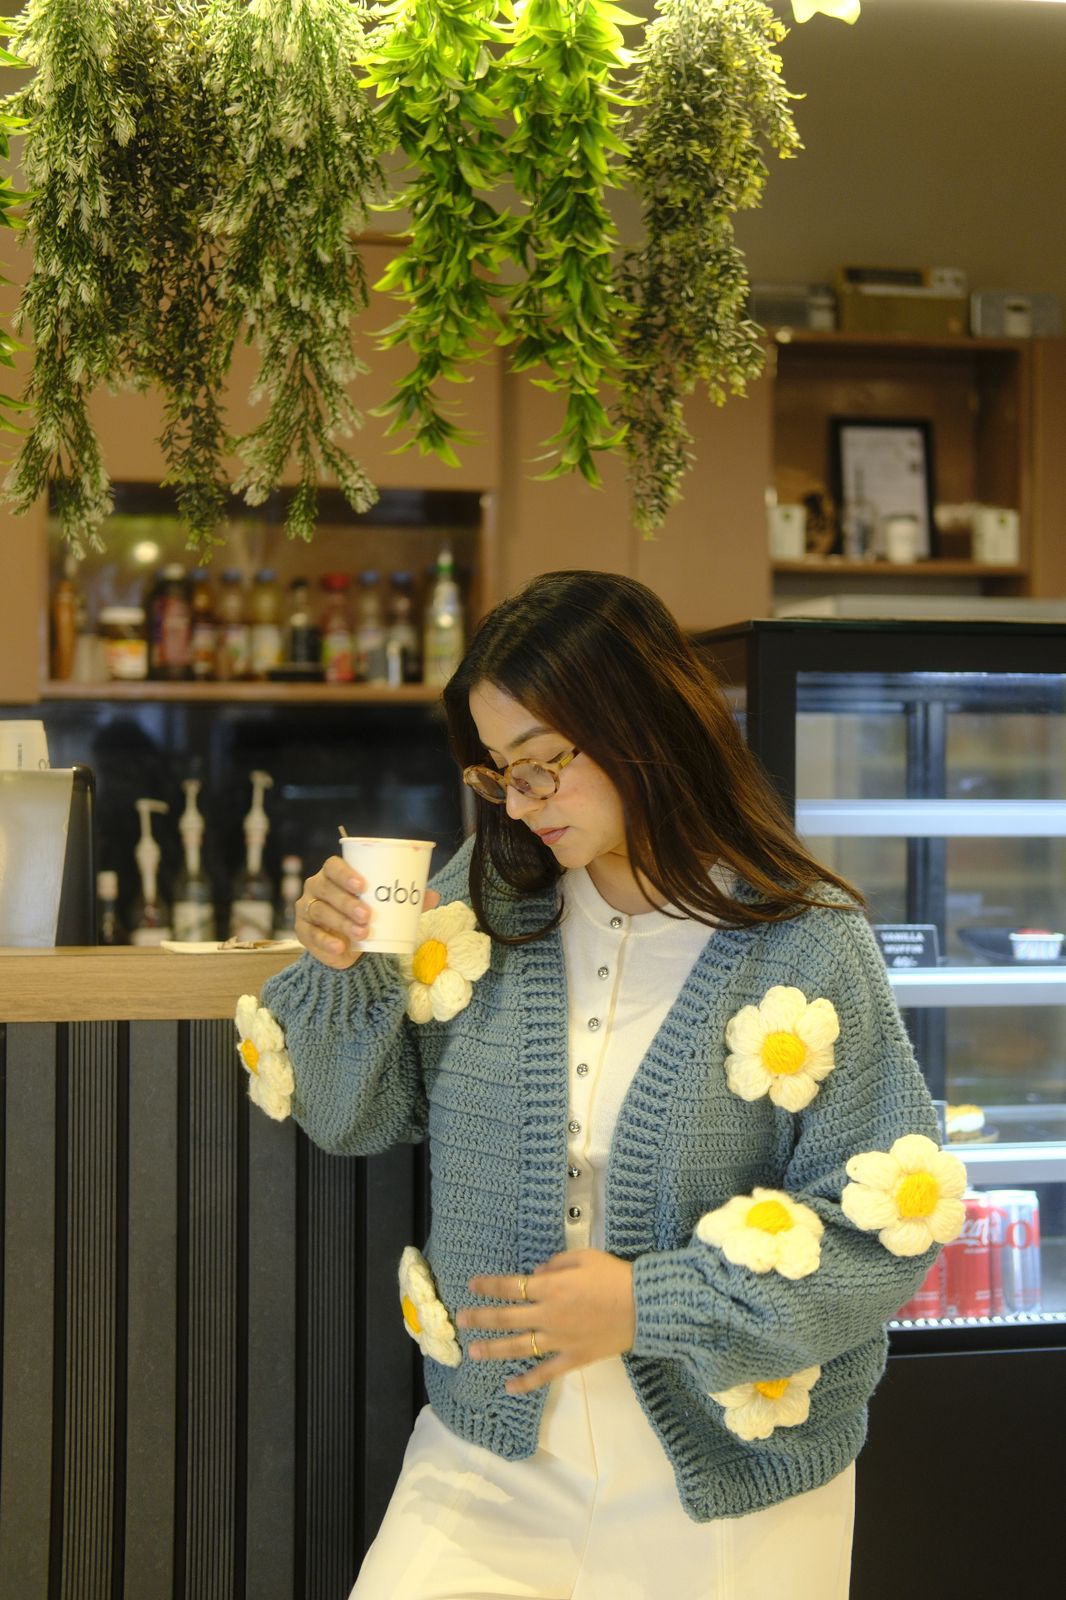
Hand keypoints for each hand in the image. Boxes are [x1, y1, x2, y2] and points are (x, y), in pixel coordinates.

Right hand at [296, 855, 439, 968]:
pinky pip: (311, 935)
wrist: (346, 944)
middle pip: (326, 888)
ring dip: (341, 922)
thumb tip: (434, 895)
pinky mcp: (303, 931)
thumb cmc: (365, 915)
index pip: (333, 865)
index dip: (345, 872)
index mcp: (334, 874)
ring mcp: (307, 908)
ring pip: (319, 911)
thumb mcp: (385, 907)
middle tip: (367, 915)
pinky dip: (326, 942)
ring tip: (362, 933)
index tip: (362, 884)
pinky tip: (341, 948)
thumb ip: (406, 901)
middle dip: (346, 901)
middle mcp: (316, 887)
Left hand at [457, 1249, 635, 1395]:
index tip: (471, 1285)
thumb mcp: (585, 1257)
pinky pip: (545, 1373)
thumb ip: (556, 1263)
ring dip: (493, 1349)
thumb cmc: (615, 1276)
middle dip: (481, 1317)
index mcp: (551, 1287)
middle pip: (507, 1317)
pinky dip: (527, 1382)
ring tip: (473, 1352)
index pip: (511, 1286)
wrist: (644, 1307)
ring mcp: (559, 1340)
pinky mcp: (573, 1358)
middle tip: (462, 1318)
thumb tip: (537, 1272)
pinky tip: (509, 1387)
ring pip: (518, 1346)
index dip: (489, 1285)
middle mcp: (548, 1315)